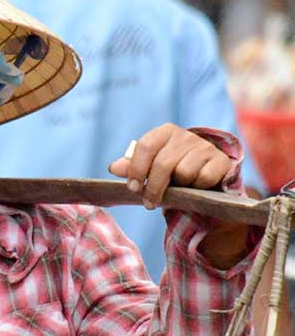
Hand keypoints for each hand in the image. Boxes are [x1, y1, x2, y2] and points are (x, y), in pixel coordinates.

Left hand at [108, 124, 232, 209]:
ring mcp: (205, 147)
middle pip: (163, 163)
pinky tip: (196, 187)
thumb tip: (114, 168)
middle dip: (153, 187)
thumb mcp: (151, 169)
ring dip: (179, 187)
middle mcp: (186, 136)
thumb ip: (133, 167)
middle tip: (149, 203)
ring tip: (179, 188)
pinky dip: (197, 188)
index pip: (146, 146)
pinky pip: (204, 179)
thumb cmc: (173, 173)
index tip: (132, 188)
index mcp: (165, 132)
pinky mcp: (221, 161)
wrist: (205, 180)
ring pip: (184, 173)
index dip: (137, 168)